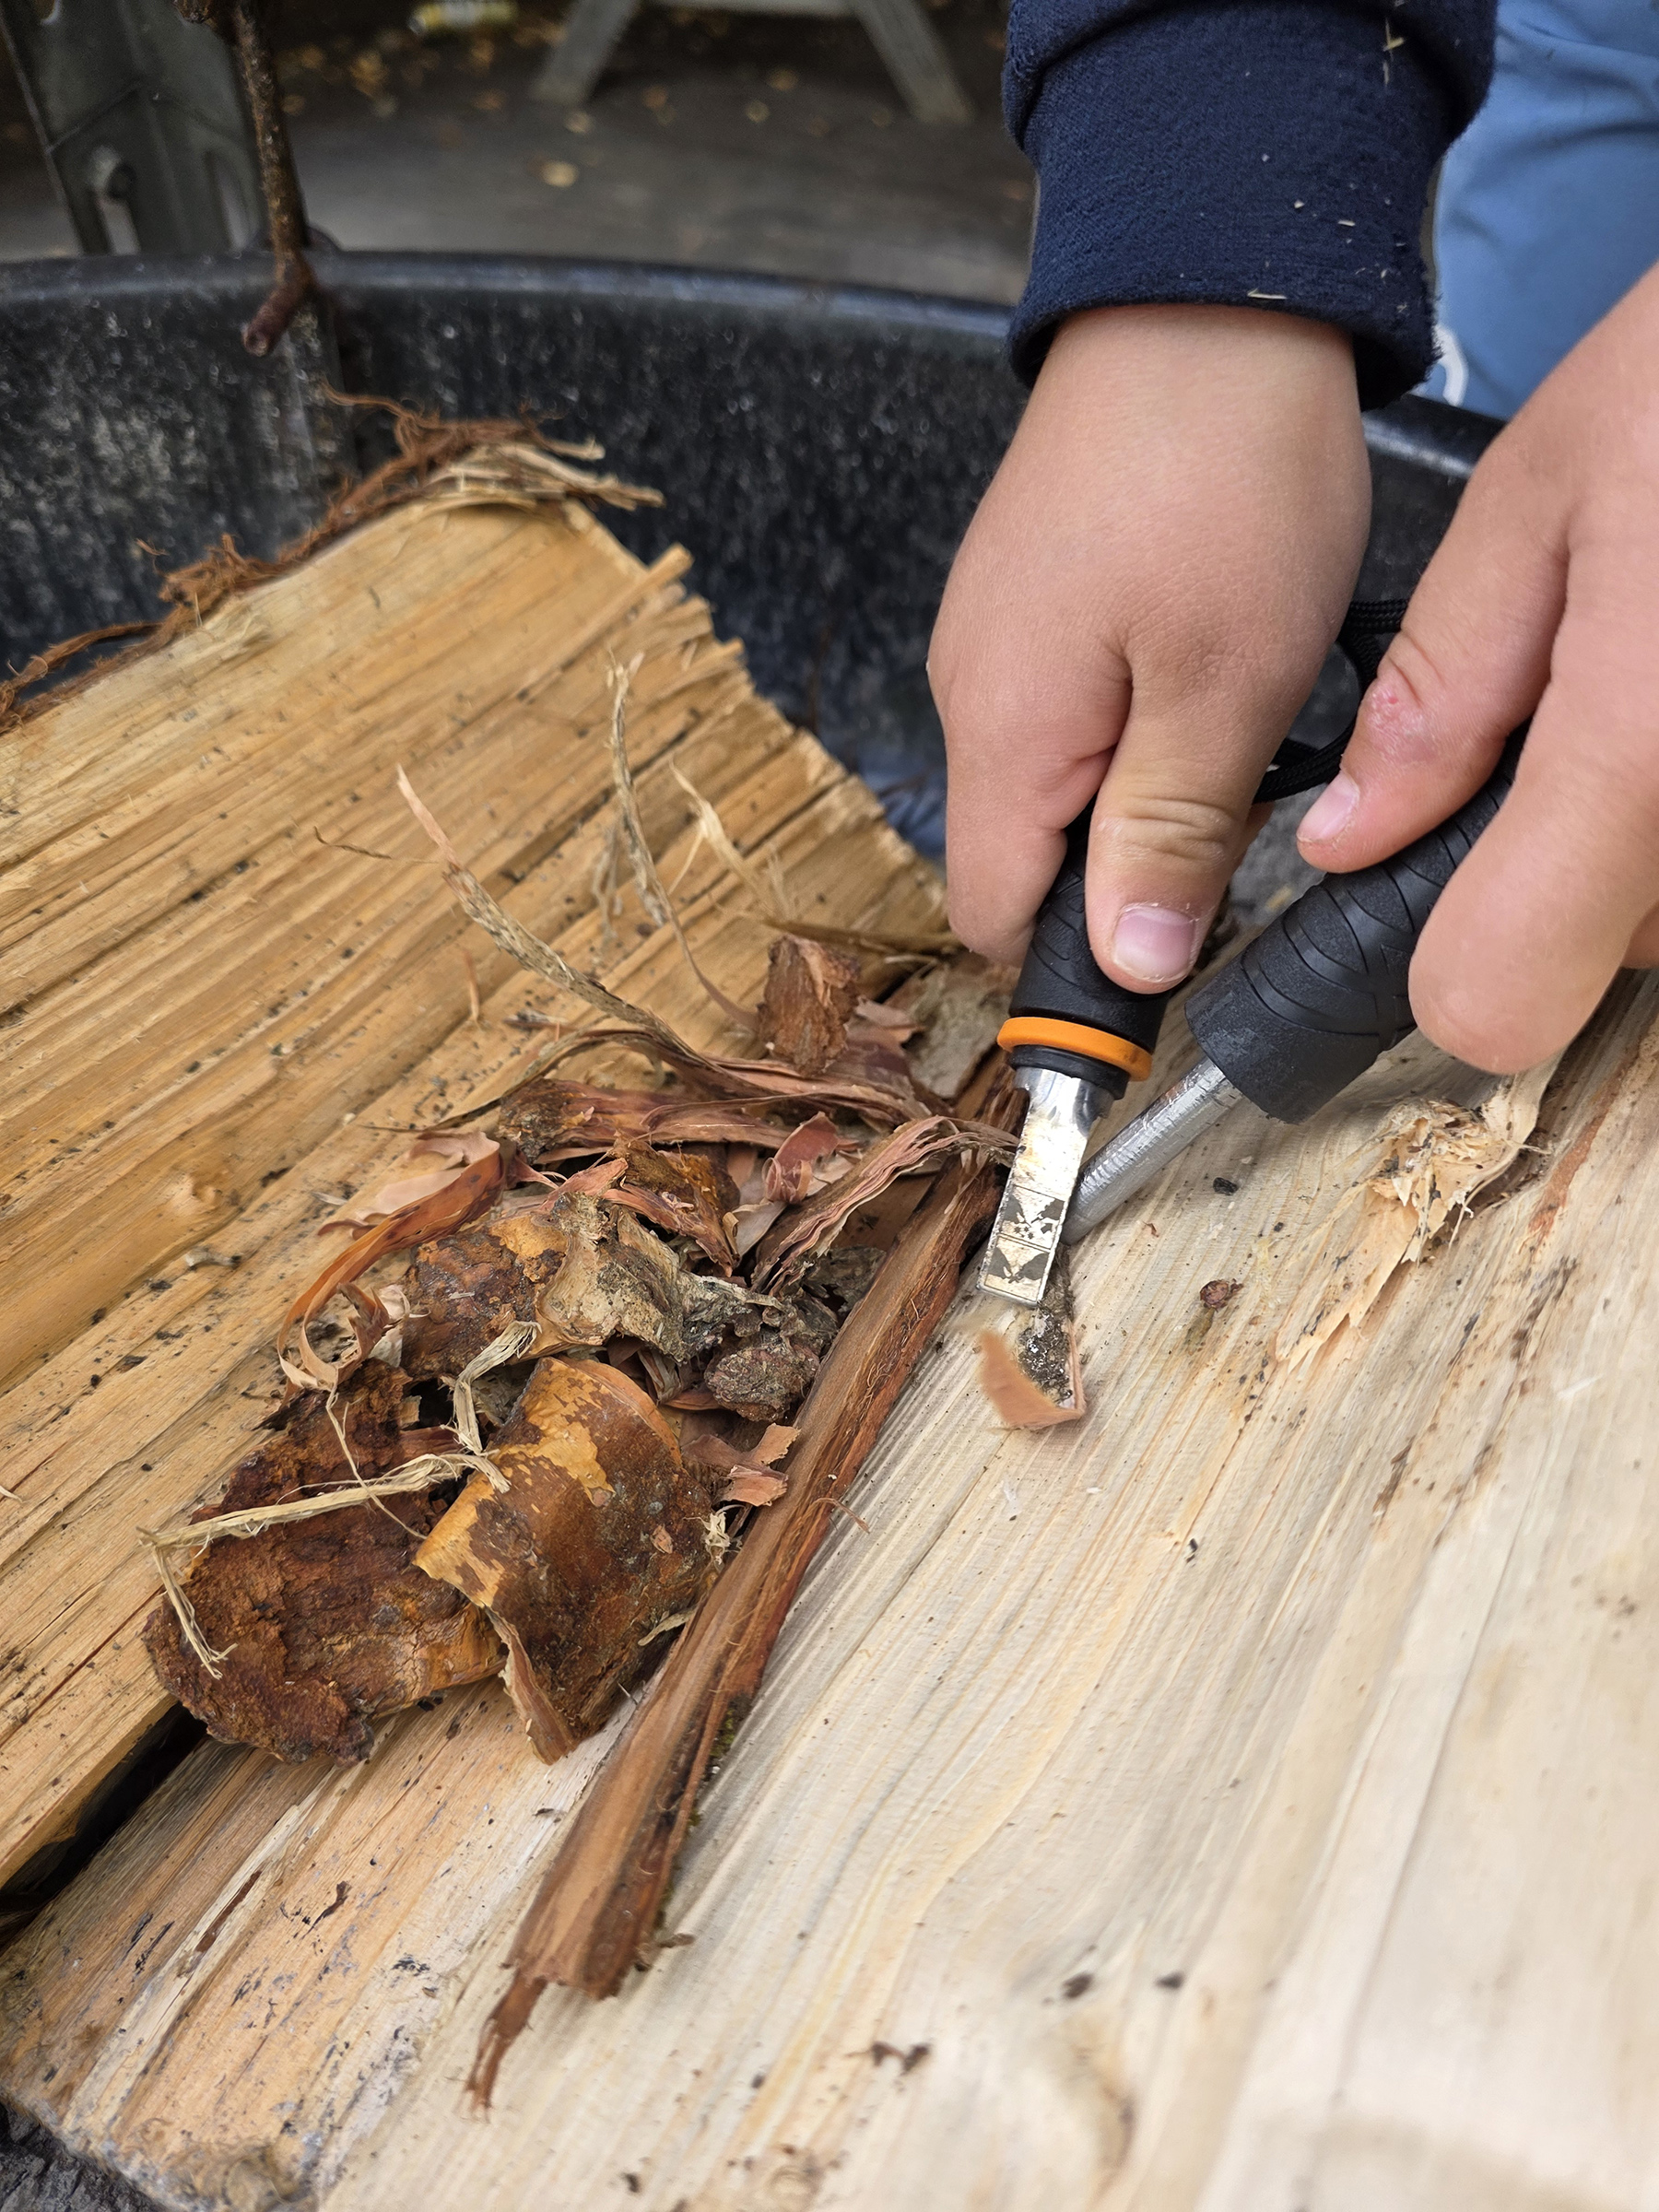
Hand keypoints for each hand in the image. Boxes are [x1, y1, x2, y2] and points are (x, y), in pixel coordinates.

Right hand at [931, 303, 1370, 987]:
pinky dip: (1145, 713)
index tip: (1172, 953)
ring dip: (1151, 784)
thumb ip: (1167, 839)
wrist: (1201, 295)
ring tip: (1242, 709)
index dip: (1080, 963)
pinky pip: (1074, 705)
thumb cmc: (1219, 479)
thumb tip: (1130, 971)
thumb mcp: (1224, 689)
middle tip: (1242, 798)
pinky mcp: (1031, 596)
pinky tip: (1212, 652)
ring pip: (1062, 780)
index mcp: (1003, 736)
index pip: (998, 919)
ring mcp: (995, 640)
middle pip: (1030, 856)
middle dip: (1134, 864)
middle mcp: (972, 695)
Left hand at [1299, 261, 1658, 1072]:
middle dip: (1569, 860)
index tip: (1446, 879)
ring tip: (1655, 668)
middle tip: (1590, 704)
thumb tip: (1353, 833)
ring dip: (1646, 832)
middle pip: (1606, 956)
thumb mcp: (1550, 489)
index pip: (1494, 1005)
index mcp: (1640, 747)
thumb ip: (1445, 682)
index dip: (1452, 958)